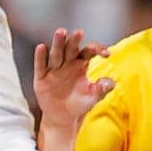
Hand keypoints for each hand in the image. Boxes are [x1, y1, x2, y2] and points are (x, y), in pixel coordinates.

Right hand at [32, 27, 111, 150]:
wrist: (63, 118)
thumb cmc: (79, 104)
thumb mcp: (93, 97)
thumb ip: (102, 89)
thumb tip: (111, 82)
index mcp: (81, 64)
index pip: (89, 51)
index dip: (97, 50)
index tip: (106, 54)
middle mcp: (67, 63)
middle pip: (71, 48)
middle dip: (75, 40)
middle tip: (79, 32)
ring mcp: (54, 69)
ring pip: (56, 53)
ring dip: (58, 43)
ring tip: (61, 32)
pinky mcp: (41, 77)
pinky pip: (41, 66)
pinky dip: (40, 57)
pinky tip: (41, 47)